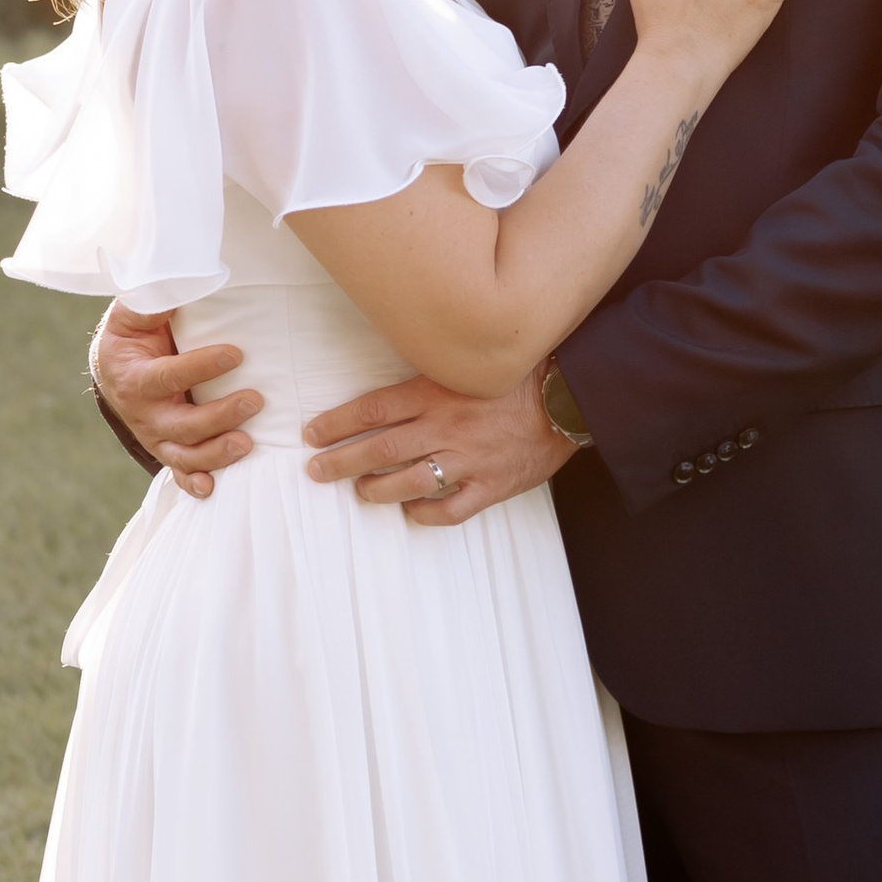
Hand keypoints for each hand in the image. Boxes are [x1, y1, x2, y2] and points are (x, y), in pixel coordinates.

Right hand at [91, 299, 263, 499]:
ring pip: (184, 455)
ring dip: (216, 454)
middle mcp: (143, 414)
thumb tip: (182, 283)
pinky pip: (179, 473)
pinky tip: (213, 488)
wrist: (113, 367)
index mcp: (134, 378)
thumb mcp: (134, 313)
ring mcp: (155, 436)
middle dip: (218, 417)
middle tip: (255, 401)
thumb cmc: (132, 335)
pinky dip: (194, 484)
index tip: (236, 353)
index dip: (201, 367)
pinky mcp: (166, 450)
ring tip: (248, 444)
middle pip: (181, 425)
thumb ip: (153, 303)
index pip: (169, 376)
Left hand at [303, 368, 573, 524]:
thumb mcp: (465, 367)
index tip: (313, 434)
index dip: (337, 424)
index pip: (372, 410)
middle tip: (316, 471)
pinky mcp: (490, 486)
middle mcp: (446, 427)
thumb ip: (428, 381)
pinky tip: (411, 511)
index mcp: (436, 393)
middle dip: (340, 462)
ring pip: (407, 482)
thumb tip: (387, 394)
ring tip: (360, 491)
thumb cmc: (516, 377)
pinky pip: (449, 510)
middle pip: (379, 448)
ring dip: (376, 490)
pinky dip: (424, 514)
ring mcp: (467, 460)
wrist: (568, 397)